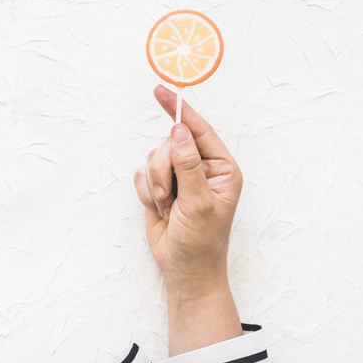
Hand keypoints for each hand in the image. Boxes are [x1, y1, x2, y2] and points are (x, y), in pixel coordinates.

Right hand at [133, 85, 242, 355]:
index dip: (179, 111)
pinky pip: (141, 175)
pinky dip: (145, 193)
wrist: (184, 269)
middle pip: (169, 145)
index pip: (198, 131)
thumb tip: (178, 131)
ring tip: (166, 207)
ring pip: (152, 160)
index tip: (160, 92)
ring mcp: (179, 178)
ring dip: (154, 185)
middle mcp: (200, 168)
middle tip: (168, 195)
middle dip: (163, 171)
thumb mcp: (199, 201)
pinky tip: (158, 210)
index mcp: (221, 168)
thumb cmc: (201, 240)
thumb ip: (188, 164)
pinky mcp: (160, 188)